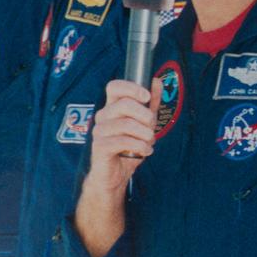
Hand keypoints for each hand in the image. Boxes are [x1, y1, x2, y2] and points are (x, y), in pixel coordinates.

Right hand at [82, 78, 161, 197]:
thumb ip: (150, 103)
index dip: (131, 87)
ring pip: (126, 124)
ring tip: (149, 142)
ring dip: (145, 134)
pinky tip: (145, 151)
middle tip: (152, 127)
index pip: (114, 86)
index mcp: (112, 107)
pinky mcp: (99, 146)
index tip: (147, 97)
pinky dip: (140, 146)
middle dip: (146, 116)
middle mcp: (103, 116)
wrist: (115, 175)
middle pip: (124, 104)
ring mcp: (99, 131)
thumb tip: (157, 80)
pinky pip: (123, 141)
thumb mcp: (144, 124)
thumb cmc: (128, 147)